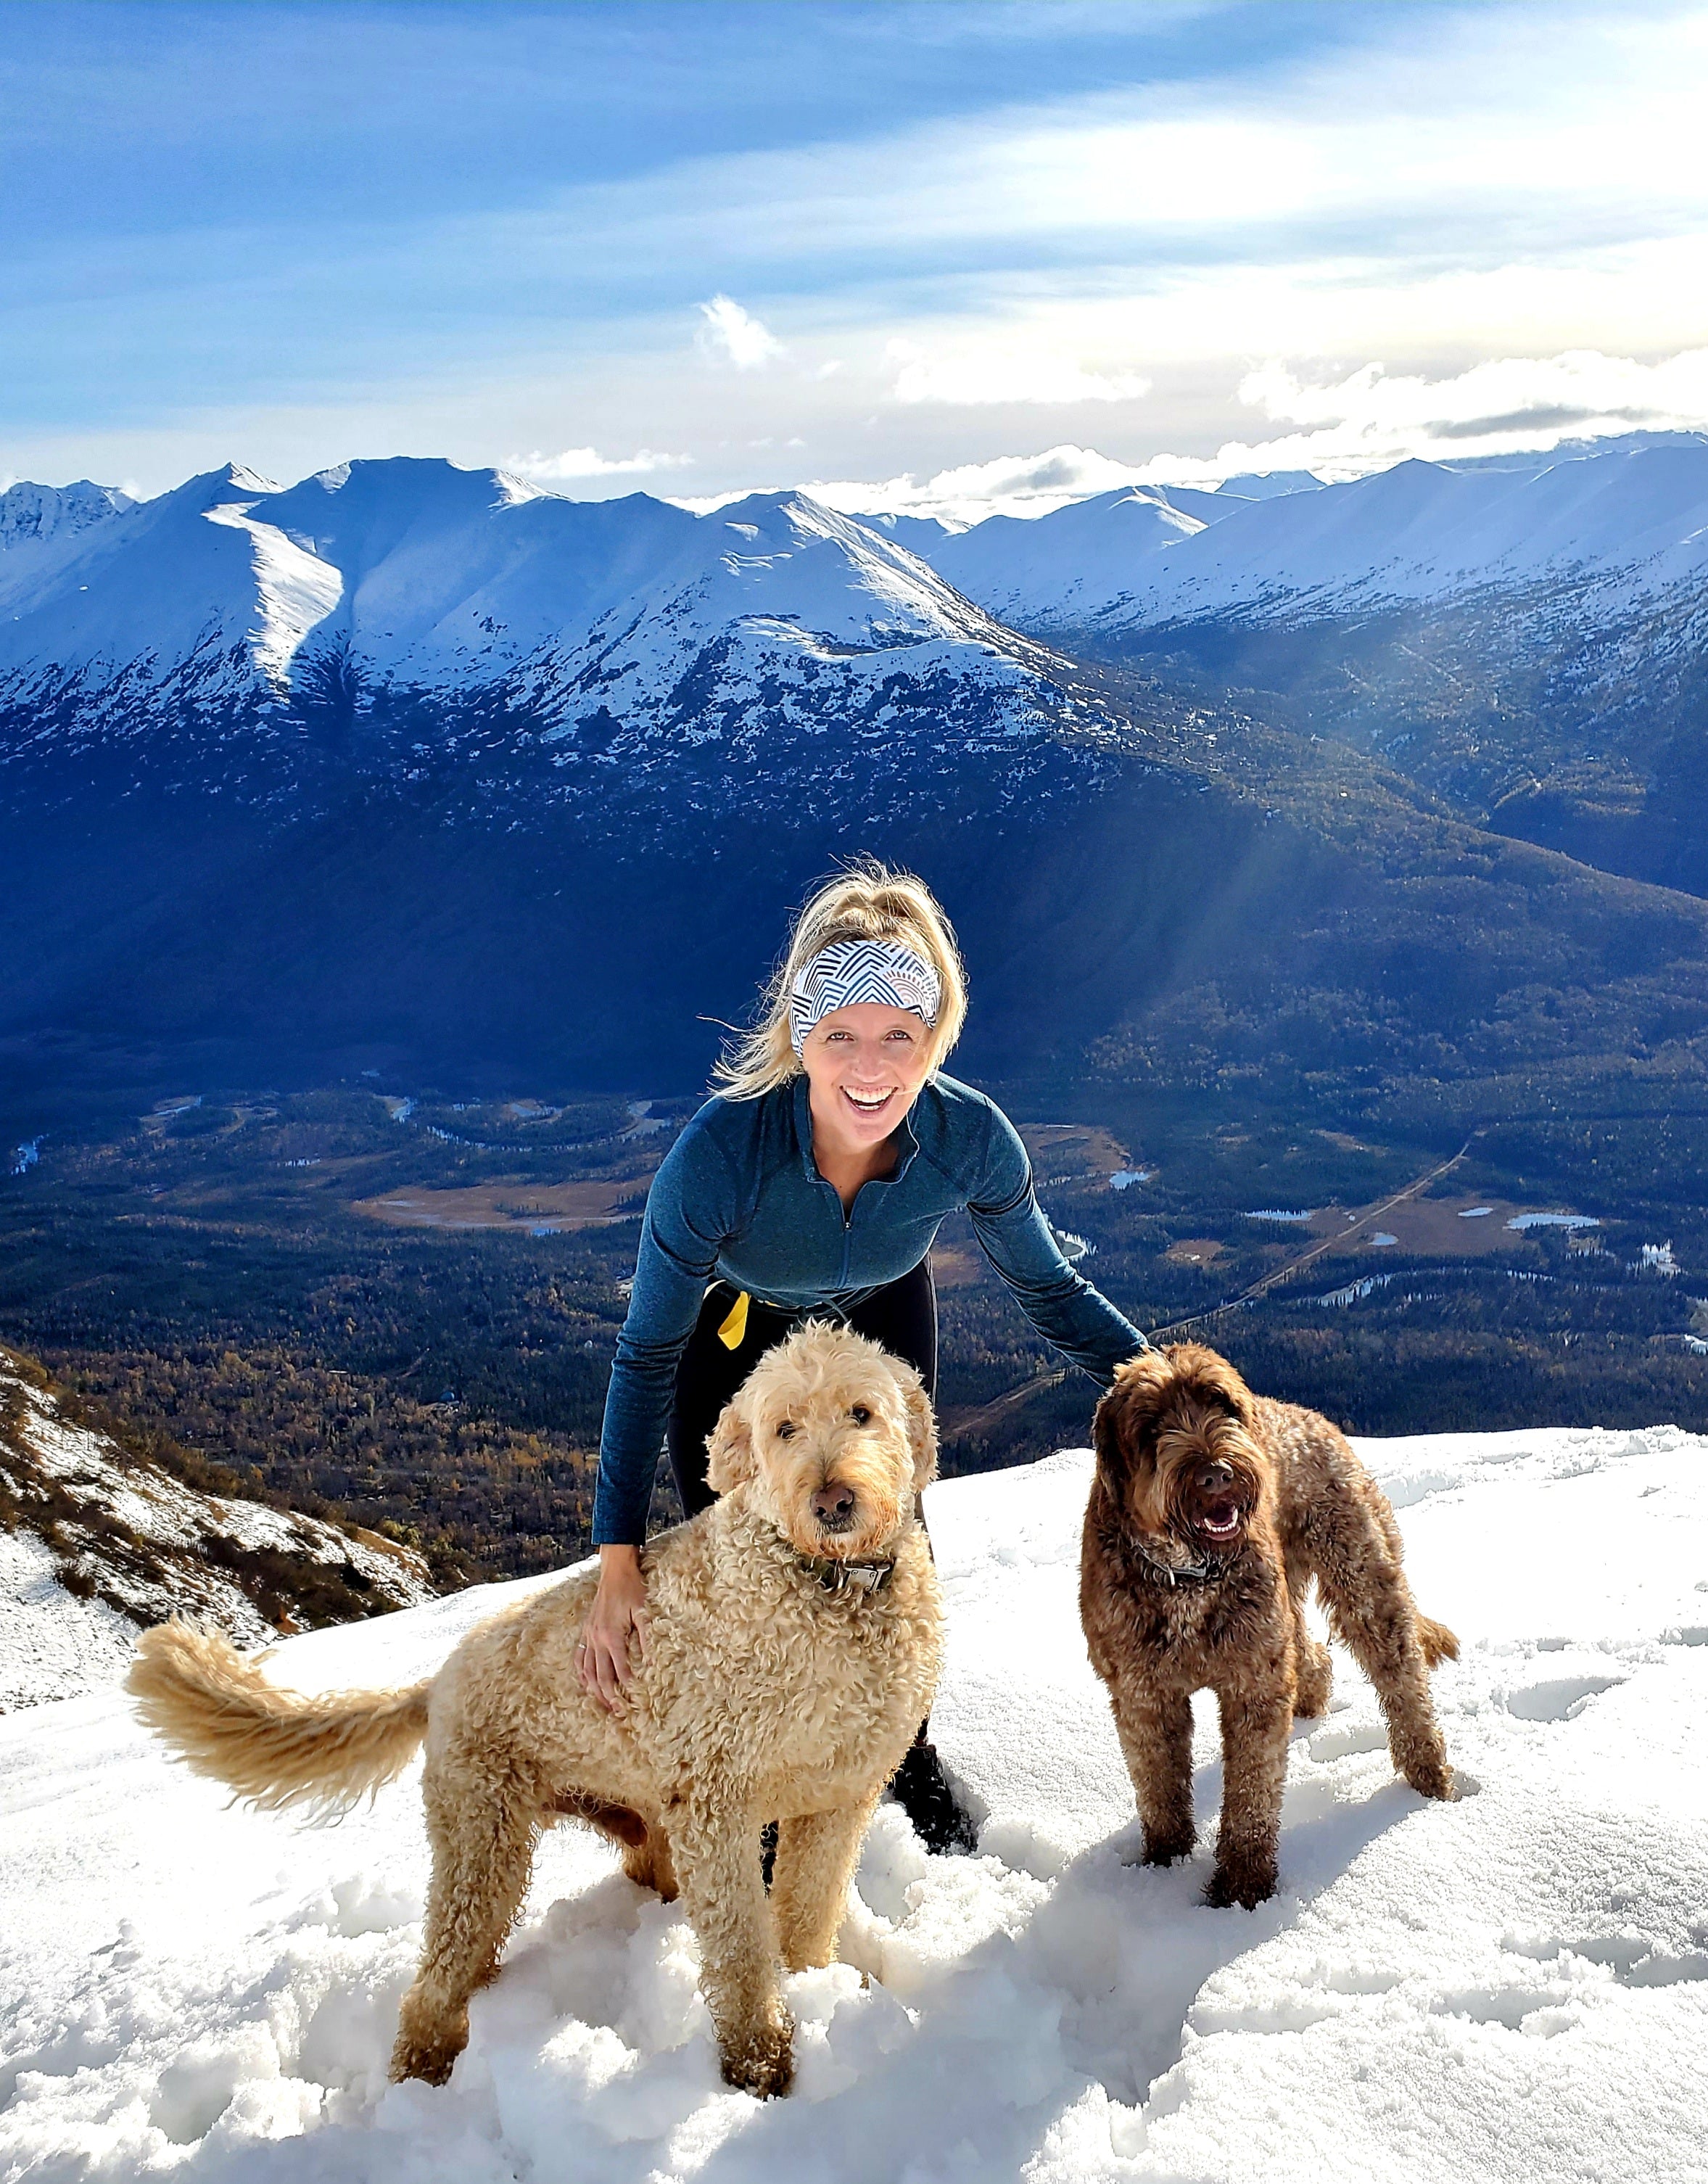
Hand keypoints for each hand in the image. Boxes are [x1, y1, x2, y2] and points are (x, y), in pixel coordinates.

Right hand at [577, 1545, 650, 1713]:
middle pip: (601, 1675)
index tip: (633, 1704)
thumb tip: (652, 1661)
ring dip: (595, 1690)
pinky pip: (579, 1657)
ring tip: (603, 1705)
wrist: (614, 1570)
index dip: (626, 1688)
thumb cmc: (632, 1588)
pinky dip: (581, 1674)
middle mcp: (597, 1638)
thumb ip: (647, 1637)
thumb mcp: (644, 1611)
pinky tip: (585, 1684)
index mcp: (612, 1635)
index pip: (620, 1669)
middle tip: (619, 1713)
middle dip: (609, 1696)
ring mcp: (588, 1635)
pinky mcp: (585, 1631)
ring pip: (587, 1671)